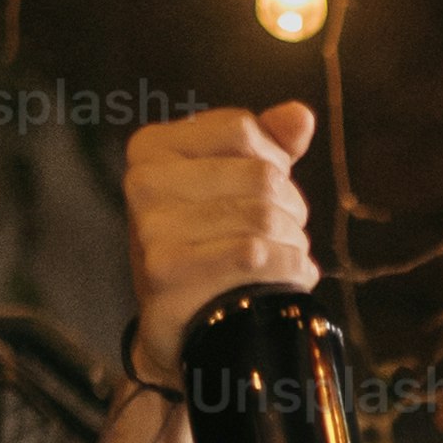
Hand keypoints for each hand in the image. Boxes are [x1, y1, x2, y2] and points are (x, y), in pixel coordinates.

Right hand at [121, 100, 321, 385]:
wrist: (180, 325)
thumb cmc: (207, 244)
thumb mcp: (228, 185)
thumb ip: (266, 145)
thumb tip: (300, 117)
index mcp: (151, 148)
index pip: (241, 129)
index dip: (274, 159)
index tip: (271, 188)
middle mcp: (143, 183)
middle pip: (260, 175)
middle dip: (290, 207)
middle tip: (284, 232)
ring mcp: (152, 230)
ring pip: (264, 217)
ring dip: (293, 242)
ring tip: (285, 257)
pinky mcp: (169, 273)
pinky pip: (257, 256)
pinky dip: (290, 268)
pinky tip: (290, 279)